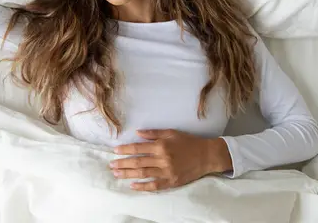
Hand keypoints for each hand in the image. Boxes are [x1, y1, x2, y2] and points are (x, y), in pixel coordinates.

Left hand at [110, 129, 232, 191]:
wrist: (206, 156)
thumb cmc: (188, 142)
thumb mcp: (171, 133)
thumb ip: (154, 133)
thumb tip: (137, 132)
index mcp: (161, 145)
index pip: (138, 148)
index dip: (125, 149)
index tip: (115, 151)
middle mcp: (163, 159)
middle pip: (138, 162)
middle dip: (123, 163)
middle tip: (111, 165)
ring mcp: (167, 171)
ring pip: (143, 174)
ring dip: (128, 174)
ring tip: (117, 174)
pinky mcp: (172, 181)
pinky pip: (154, 185)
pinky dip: (143, 186)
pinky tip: (132, 185)